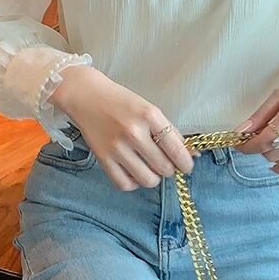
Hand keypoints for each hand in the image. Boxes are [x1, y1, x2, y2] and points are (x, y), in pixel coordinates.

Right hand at [51, 65, 196, 190]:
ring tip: (150, 168)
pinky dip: (133, 183)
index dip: (186, 163)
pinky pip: (125, 184)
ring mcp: (117, 147)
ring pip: (148, 179)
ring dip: (153, 177)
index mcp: (150, 115)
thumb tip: (192, 153)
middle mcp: (134, 132)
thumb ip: (169, 131)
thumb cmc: (120, 101)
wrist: (86, 95)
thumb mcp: (149, 109)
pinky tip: (134, 172)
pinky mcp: (103, 158)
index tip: (187, 166)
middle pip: (164, 167)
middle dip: (169, 168)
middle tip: (164, 162)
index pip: (177, 149)